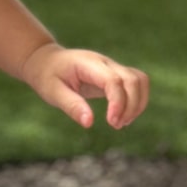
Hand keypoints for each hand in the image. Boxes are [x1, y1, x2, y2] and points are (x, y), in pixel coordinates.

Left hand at [21, 44, 148, 129]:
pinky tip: (123, 116)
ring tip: (121, 123)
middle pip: (133, 79)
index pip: (113, 80)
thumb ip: (71, 105)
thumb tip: (89, 123)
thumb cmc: (47, 76)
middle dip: (131, 105)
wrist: (46, 61)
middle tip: (115, 125)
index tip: (111, 122)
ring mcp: (112, 67)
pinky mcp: (115, 75)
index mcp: (88, 64)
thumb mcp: (52, 92)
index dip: (118, 102)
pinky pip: (136, 83)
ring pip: (140, 80)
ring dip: (138, 103)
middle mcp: (104, 63)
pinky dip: (137, 100)